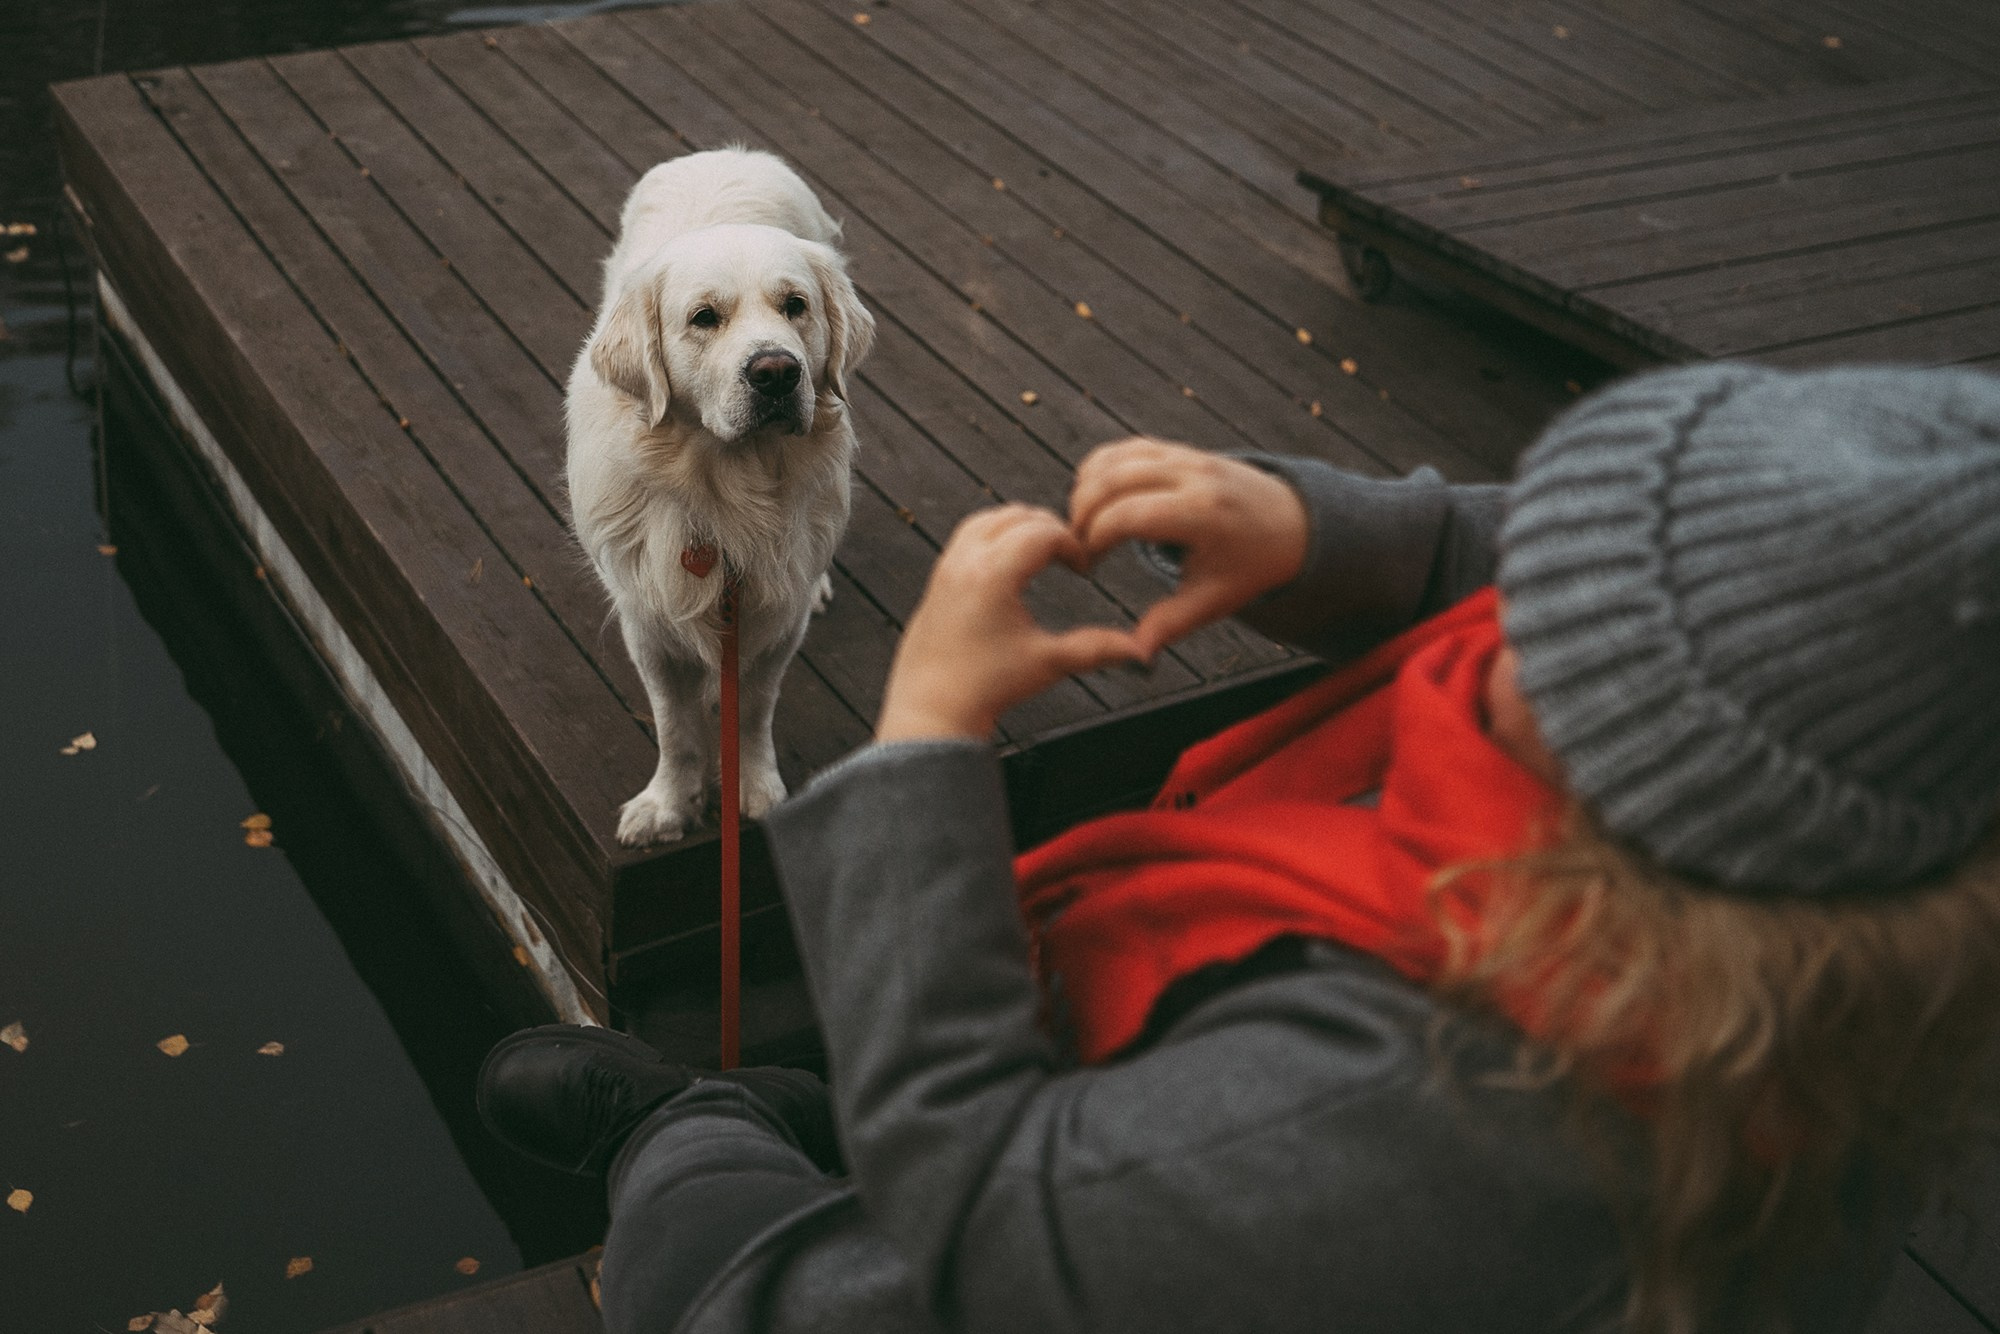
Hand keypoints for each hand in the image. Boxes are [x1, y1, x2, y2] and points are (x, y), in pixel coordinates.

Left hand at [878, 506, 1144, 741]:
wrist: (932, 711)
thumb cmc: (983, 689)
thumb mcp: (1048, 664)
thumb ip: (1097, 649)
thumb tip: (1139, 652)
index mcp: (993, 576)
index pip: (1042, 532)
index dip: (1071, 544)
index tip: (1083, 568)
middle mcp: (965, 563)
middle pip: (1016, 516)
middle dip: (1049, 529)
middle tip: (1068, 555)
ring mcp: (947, 568)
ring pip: (987, 519)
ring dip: (1019, 526)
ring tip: (1042, 551)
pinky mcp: (937, 579)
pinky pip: (966, 536)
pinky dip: (993, 535)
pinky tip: (1009, 563)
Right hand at [1069, 438, 1307, 658]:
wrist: (1292, 524)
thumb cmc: (1249, 567)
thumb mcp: (1214, 601)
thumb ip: (1171, 624)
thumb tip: (1136, 657)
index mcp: (1202, 515)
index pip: (1129, 516)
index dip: (1096, 538)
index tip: (1089, 566)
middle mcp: (1194, 476)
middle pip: (1114, 480)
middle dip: (1082, 513)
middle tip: (1074, 545)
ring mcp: (1188, 456)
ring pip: (1116, 458)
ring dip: (1087, 488)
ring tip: (1081, 525)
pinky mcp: (1182, 450)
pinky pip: (1128, 448)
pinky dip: (1102, 467)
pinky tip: (1094, 497)